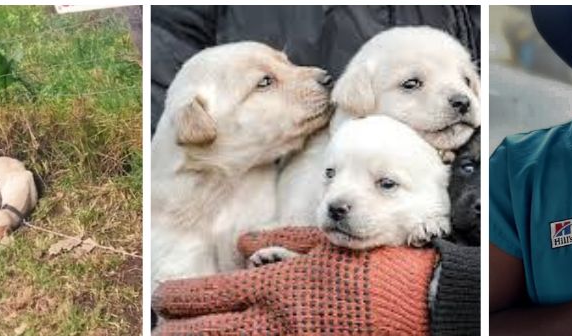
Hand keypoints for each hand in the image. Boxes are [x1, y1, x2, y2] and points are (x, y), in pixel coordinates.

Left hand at [152, 227, 437, 335]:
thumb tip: (243, 244)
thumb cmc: (366, 268)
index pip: (215, 296)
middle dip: (179, 332)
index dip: (183, 299)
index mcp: (276, 288)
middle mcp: (276, 322)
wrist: (413, 303)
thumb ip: (279, 245)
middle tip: (157, 330)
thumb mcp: (320, 247)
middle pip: (213, 333)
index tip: (162, 299)